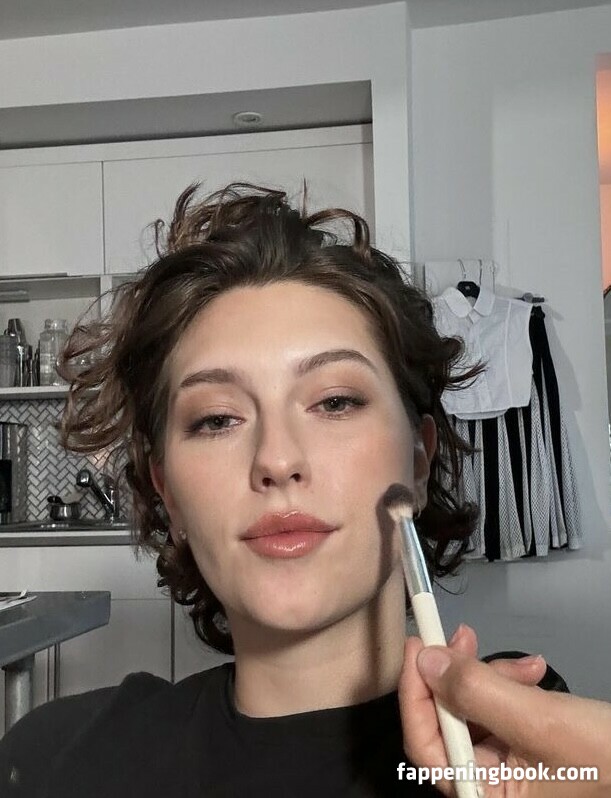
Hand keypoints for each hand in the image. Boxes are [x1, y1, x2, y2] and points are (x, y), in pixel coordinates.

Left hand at [399, 624, 610, 796]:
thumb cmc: (602, 756)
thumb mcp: (536, 721)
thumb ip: (476, 691)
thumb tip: (425, 662)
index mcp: (482, 796)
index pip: (425, 745)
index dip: (414, 693)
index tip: (418, 645)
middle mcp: (487, 786)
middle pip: (447, 721)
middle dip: (458, 674)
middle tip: (466, 635)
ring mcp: (505, 770)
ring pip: (473, 709)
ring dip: (494, 676)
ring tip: (528, 666)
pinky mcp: (522, 752)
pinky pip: (499, 712)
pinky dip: (511, 686)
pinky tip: (535, 671)